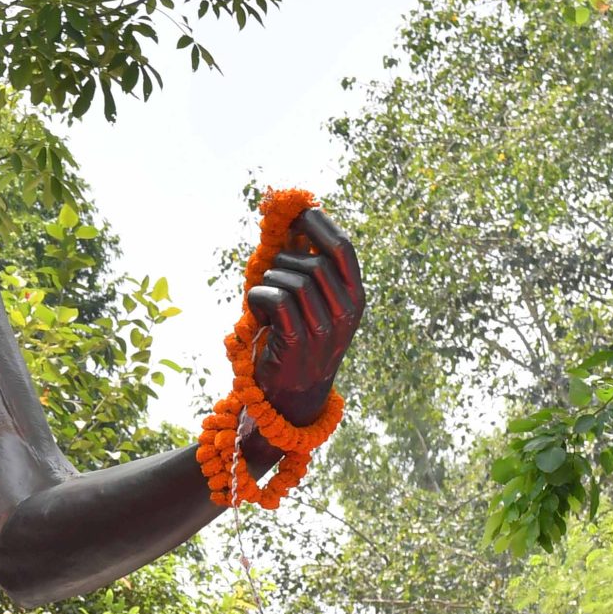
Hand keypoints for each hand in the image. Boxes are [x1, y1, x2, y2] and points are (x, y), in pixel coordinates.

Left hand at [244, 208, 363, 426]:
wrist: (292, 398)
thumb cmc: (297, 343)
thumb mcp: (315, 306)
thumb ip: (312, 271)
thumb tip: (296, 224)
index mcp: (355, 298)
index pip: (343, 248)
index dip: (319, 225)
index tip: (297, 215)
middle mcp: (346, 313)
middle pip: (311, 263)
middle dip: (282, 264)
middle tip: (271, 281)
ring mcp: (325, 330)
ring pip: (290, 281)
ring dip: (267, 285)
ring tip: (265, 305)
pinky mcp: (298, 343)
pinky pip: (274, 300)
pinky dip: (257, 301)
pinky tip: (257, 315)